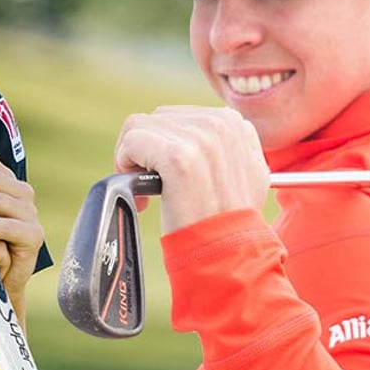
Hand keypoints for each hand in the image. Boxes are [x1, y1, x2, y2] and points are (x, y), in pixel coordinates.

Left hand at [114, 106, 269, 233]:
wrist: (227, 253)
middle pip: (156, 119)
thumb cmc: (230, 223)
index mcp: (233, 124)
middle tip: (152, 186)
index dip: (166, 145)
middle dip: (147, 151)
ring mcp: (199, 138)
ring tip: (147, 191)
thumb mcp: (244, 173)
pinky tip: (143, 194)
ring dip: (134, 159)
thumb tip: (195, 137)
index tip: (168, 175)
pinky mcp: (176, 156)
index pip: (178, 116)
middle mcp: (219, 124)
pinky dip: (124, 166)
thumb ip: (225, 147)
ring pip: (139, 127)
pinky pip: (132, 142)